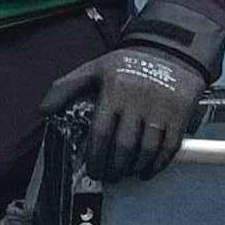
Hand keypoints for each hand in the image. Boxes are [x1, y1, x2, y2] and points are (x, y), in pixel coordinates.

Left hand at [39, 45, 208, 180]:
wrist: (171, 48)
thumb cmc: (128, 63)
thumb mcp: (94, 69)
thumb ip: (66, 87)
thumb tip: (44, 110)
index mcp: (115, 92)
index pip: (101, 132)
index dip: (96, 156)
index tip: (92, 169)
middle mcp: (138, 102)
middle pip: (124, 145)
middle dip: (113, 167)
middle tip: (108, 176)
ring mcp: (161, 109)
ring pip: (147, 149)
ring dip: (134, 167)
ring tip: (125, 173)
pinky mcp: (180, 114)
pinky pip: (171, 145)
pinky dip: (159, 163)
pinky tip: (147, 169)